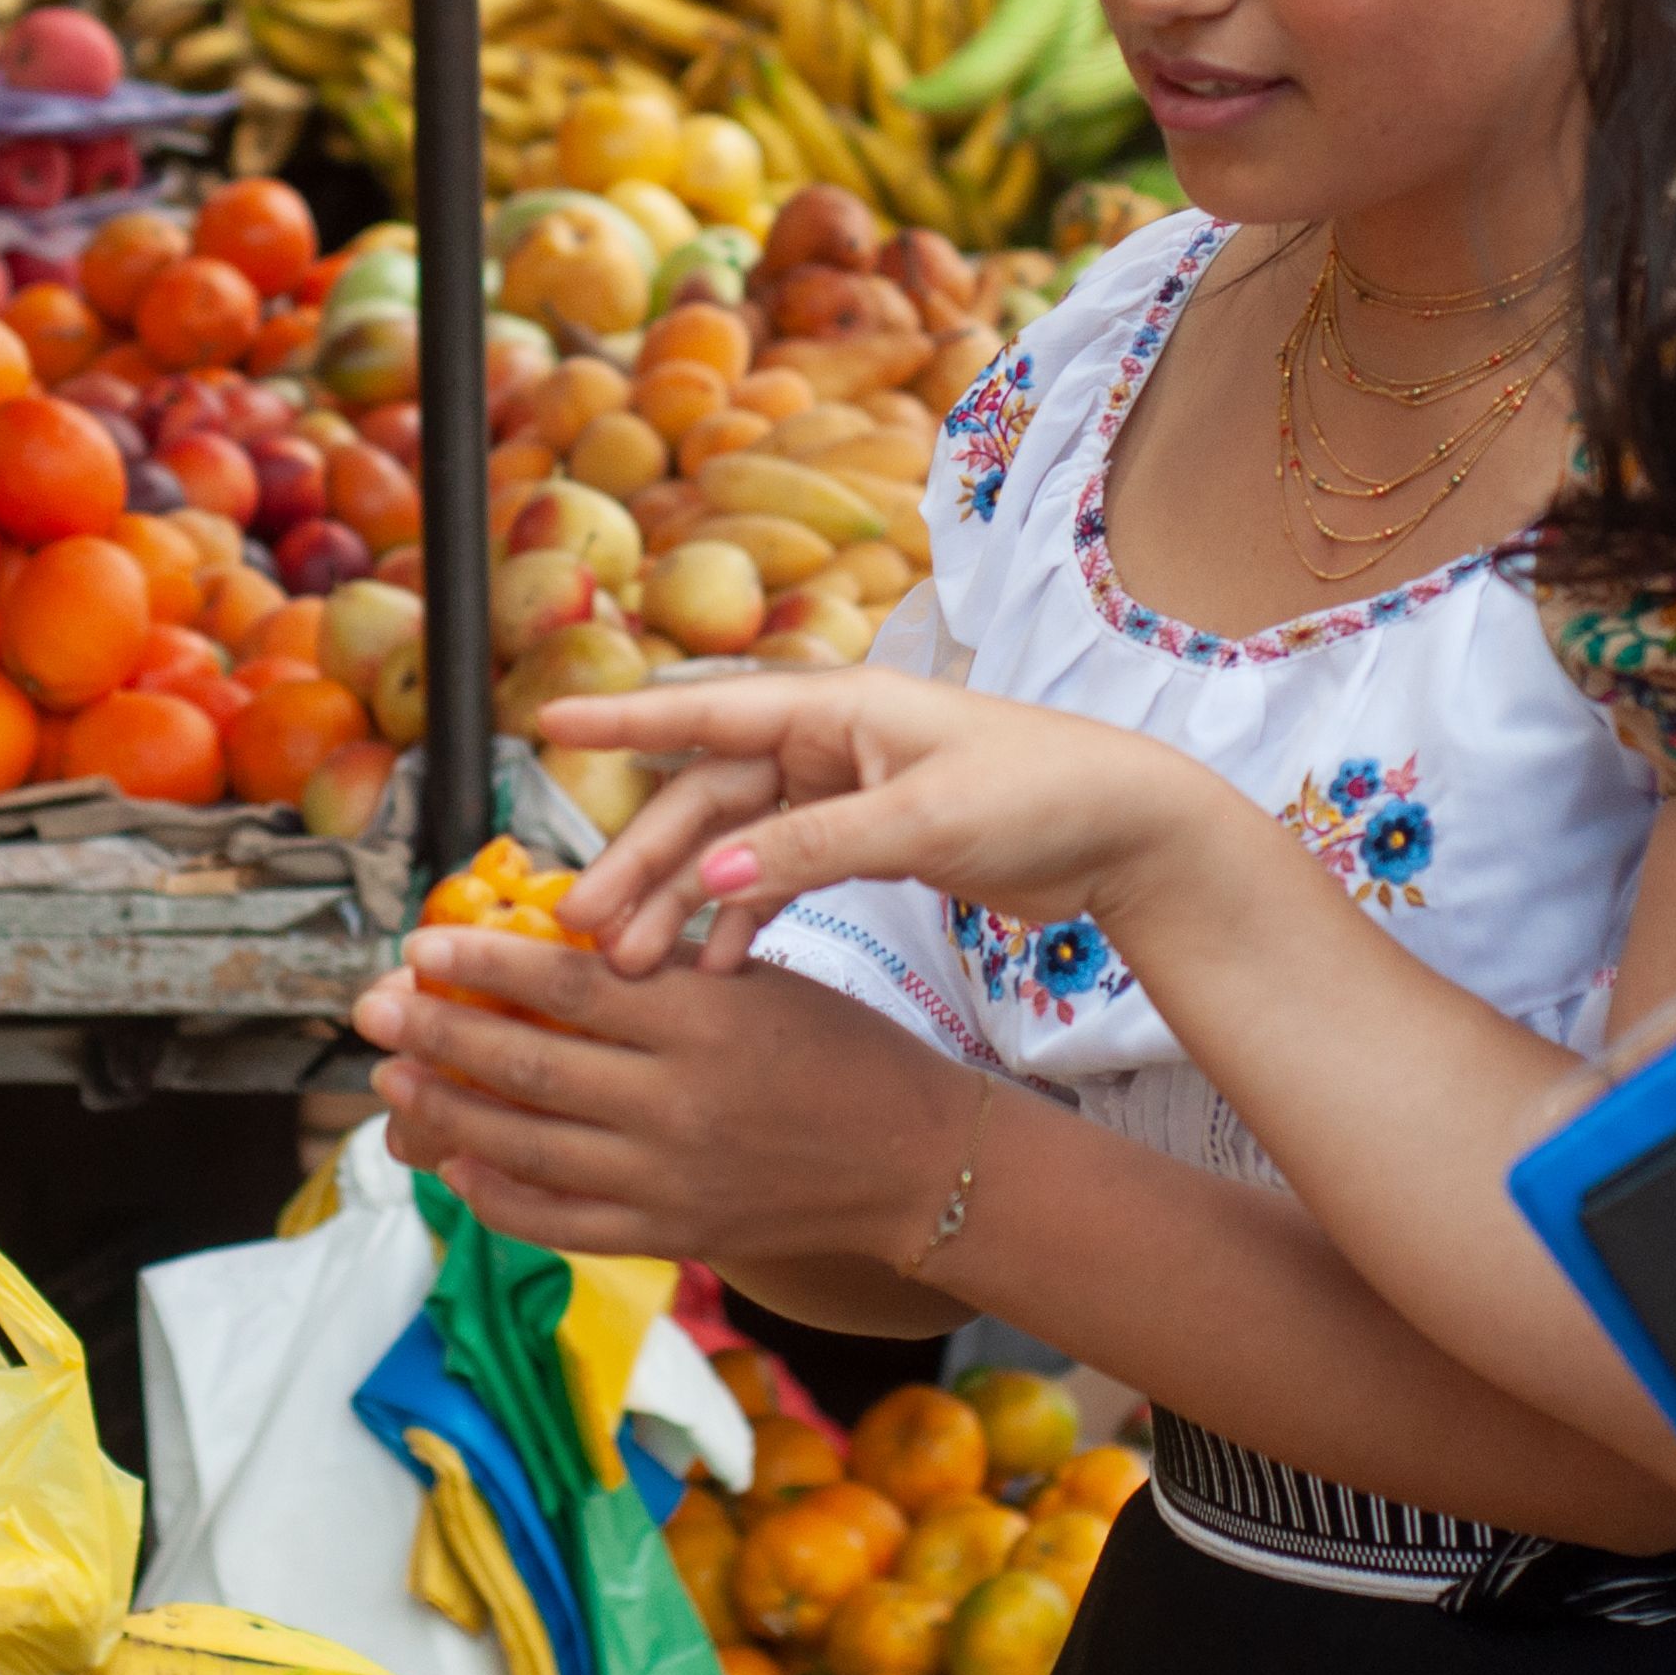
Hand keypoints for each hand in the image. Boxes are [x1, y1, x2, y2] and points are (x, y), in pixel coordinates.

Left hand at [347, 922, 971, 1260]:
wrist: (912, 1162)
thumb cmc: (837, 1050)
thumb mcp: (752, 978)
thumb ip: (654, 964)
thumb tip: (539, 934)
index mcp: (699, 1020)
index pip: (563, 985)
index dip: (479, 962)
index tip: (418, 945)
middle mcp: (676, 1102)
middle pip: (525, 1064)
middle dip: (433, 1034)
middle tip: (371, 1008)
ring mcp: (667, 1178)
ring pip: (524, 1145)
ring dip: (443, 1112)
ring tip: (391, 1082)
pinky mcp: (668, 1234)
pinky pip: (556, 1220)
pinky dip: (494, 1193)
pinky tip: (452, 1162)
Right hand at [538, 666, 1240, 974]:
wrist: (1128, 829)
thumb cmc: (1039, 795)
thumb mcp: (922, 821)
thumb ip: (813, 848)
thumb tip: (710, 880)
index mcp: (836, 707)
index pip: (707, 709)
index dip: (623, 721)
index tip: (546, 721)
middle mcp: (829, 741)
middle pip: (707, 799)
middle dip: (643, 862)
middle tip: (585, 926)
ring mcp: (845, 791)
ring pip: (736, 846)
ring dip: (685, 902)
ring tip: (636, 965)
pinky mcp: (869, 838)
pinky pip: (780, 875)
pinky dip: (745, 918)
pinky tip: (716, 967)